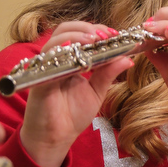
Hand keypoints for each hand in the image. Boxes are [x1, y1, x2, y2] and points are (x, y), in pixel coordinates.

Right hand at [20, 22, 132, 166]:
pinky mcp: (39, 80)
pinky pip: (47, 61)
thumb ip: (109, 73)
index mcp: (70, 59)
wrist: (56, 138)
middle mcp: (56, 59)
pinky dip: (61, 52)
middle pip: (65, 29)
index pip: (80, 34)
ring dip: (76, 36)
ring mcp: (46, 68)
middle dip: (87, 28)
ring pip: (56, 40)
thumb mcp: (97, 91)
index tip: (114, 33)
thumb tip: (128, 58)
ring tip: (93, 40)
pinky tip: (76, 51)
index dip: (96, 29)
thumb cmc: (73, 114)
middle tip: (105, 35)